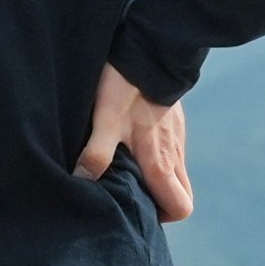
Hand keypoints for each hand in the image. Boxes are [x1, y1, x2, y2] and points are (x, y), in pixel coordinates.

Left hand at [78, 63, 192, 220]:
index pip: (180, 207)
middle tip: (132, 195)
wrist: (151, 49)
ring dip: (157, 181)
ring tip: (127, 171)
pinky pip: (172, 152)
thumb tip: (82, 182)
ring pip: (177, 174)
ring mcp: (177, 139)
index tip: (137, 209)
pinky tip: (132, 145)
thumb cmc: (127, 87)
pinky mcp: (174, 124)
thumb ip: (96, 154)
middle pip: (182, 195)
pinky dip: (158, 159)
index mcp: (160, 162)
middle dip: (161, 203)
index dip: (161, 216)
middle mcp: (174, 154)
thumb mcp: (105, 120)